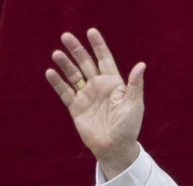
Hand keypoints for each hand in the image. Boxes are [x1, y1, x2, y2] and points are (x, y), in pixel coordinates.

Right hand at [45, 28, 145, 179]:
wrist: (115, 148)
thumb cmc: (129, 127)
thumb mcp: (134, 105)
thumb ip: (135, 85)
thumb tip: (141, 65)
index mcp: (114, 84)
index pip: (105, 60)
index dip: (99, 46)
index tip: (91, 31)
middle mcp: (99, 87)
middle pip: (86, 64)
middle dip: (77, 50)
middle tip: (67, 36)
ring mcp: (87, 96)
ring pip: (74, 76)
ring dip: (66, 64)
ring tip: (57, 53)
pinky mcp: (76, 108)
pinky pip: (65, 92)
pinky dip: (58, 83)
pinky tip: (51, 72)